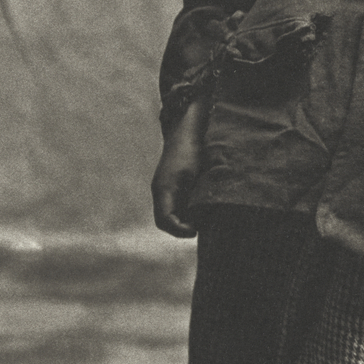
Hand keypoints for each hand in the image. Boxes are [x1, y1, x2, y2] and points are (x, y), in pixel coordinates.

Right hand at [151, 97, 210, 236]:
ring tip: (202, 220)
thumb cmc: (191, 152)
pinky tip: (202, 208)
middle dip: (181, 228)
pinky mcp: (172, 183)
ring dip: (184, 220)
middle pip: (165, 220)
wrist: (187, 130)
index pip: (164, 221)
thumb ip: (195, 200)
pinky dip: (186, 210)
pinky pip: (175, 204)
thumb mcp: (194, 176)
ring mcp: (165, 187)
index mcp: (164, 190)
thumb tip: (199, 222)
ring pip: (171, 213)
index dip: (179, 231)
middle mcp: (161, 191)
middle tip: (200, 229)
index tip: (195, 232)